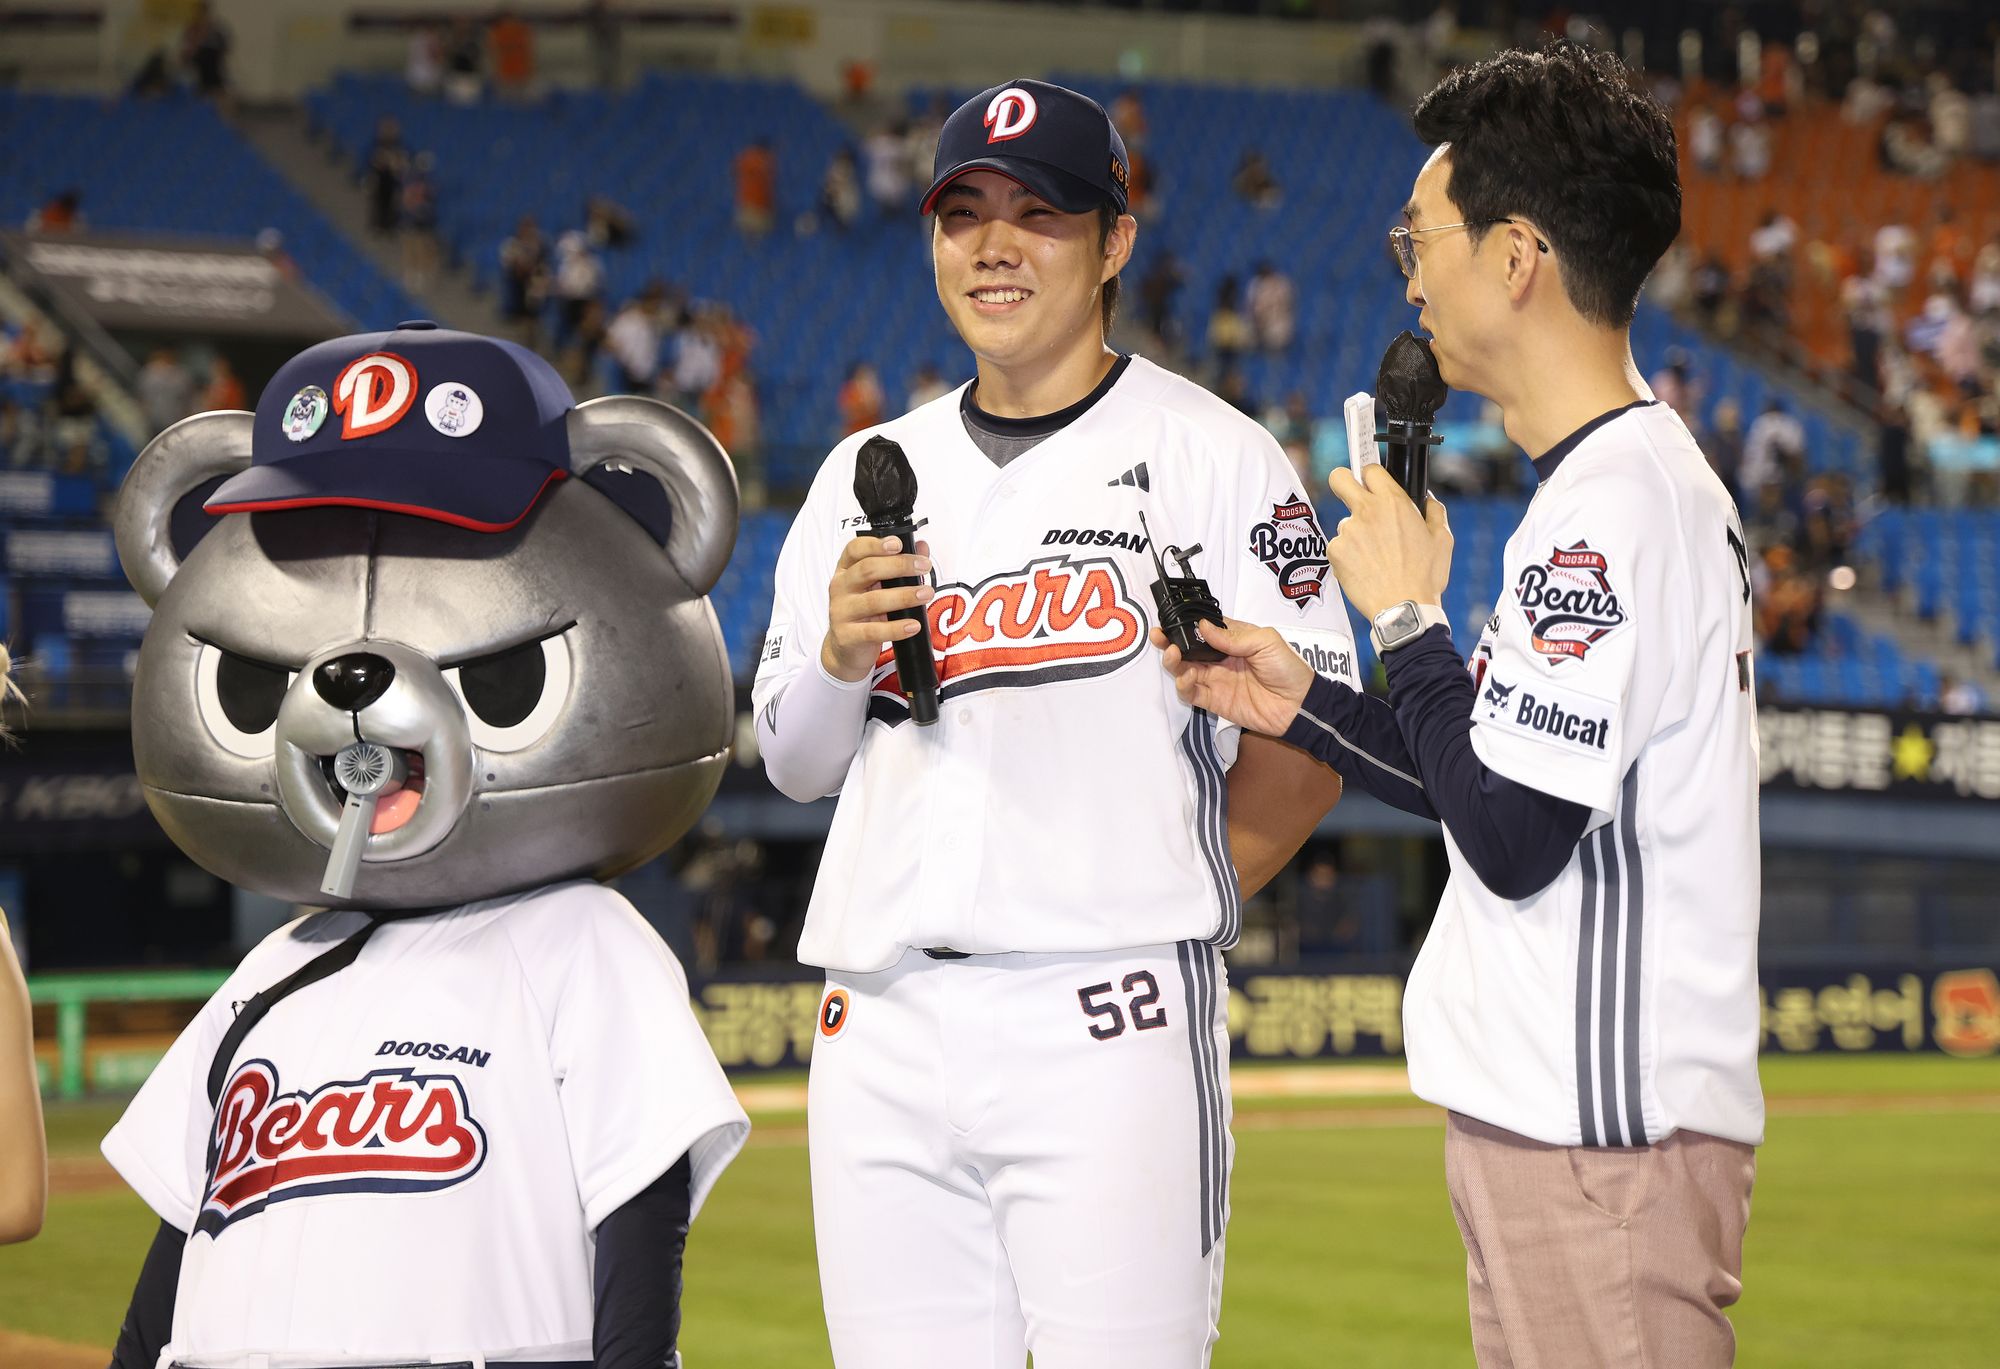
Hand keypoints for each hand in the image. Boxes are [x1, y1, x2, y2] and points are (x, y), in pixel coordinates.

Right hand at [820, 535, 933, 681]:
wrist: (845, 648)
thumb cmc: (863, 612)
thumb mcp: (878, 586)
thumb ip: (899, 565)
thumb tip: (922, 547)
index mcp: (846, 569)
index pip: (855, 549)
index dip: (876, 544)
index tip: (898, 544)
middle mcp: (840, 587)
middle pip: (867, 569)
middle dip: (899, 565)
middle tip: (923, 567)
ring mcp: (841, 611)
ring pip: (873, 600)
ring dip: (904, 596)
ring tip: (925, 594)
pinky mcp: (847, 635)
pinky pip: (873, 631)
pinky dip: (896, 628)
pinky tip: (913, 625)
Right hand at [1151, 617, 1314, 735]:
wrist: (1299, 705)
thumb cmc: (1288, 669)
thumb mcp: (1265, 641)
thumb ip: (1233, 636)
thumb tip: (1202, 626)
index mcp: (1233, 639)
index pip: (1204, 628)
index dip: (1187, 624)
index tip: (1172, 620)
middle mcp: (1220, 658)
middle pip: (1188, 649)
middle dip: (1172, 642)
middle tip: (1160, 637)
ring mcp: (1216, 680)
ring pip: (1185, 670)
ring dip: (1174, 663)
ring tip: (1173, 655)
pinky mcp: (1215, 701)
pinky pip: (1192, 693)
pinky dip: (1184, 686)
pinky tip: (1185, 678)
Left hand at [1324, 465, 1452, 620]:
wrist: (1402, 608)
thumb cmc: (1425, 576)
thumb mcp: (1442, 540)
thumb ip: (1434, 512)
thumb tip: (1427, 500)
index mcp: (1393, 502)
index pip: (1371, 470)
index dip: (1371, 476)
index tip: (1372, 484)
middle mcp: (1367, 511)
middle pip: (1339, 479)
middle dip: (1343, 482)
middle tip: (1351, 496)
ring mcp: (1348, 531)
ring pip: (1345, 524)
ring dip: (1356, 536)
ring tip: (1376, 559)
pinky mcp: (1335, 552)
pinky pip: (1339, 548)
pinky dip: (1348, 557)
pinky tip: (1365, 570)